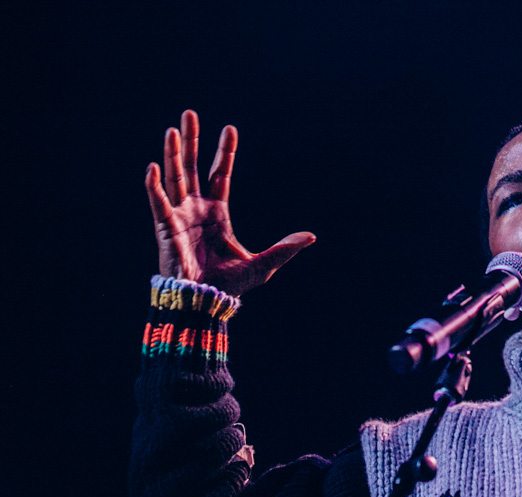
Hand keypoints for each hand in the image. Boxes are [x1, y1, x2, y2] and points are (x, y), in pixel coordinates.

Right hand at [145, 110, 314, 295]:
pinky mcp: (166, 229)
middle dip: (190, 141)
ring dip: (173, 154)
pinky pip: (159, 203)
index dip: (224, 152)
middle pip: (192, 167)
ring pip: (175, 178)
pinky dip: (155, 186)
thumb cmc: (230, 285)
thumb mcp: (264, 264)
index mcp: (218, 214)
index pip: (220, 175)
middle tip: (189, 114)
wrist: (206, 301)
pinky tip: (155, 166)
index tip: (229, 128)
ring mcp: (180, 217)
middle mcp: (197, 210)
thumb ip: (285, 248)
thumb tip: (311, 236)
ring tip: (172, 129)